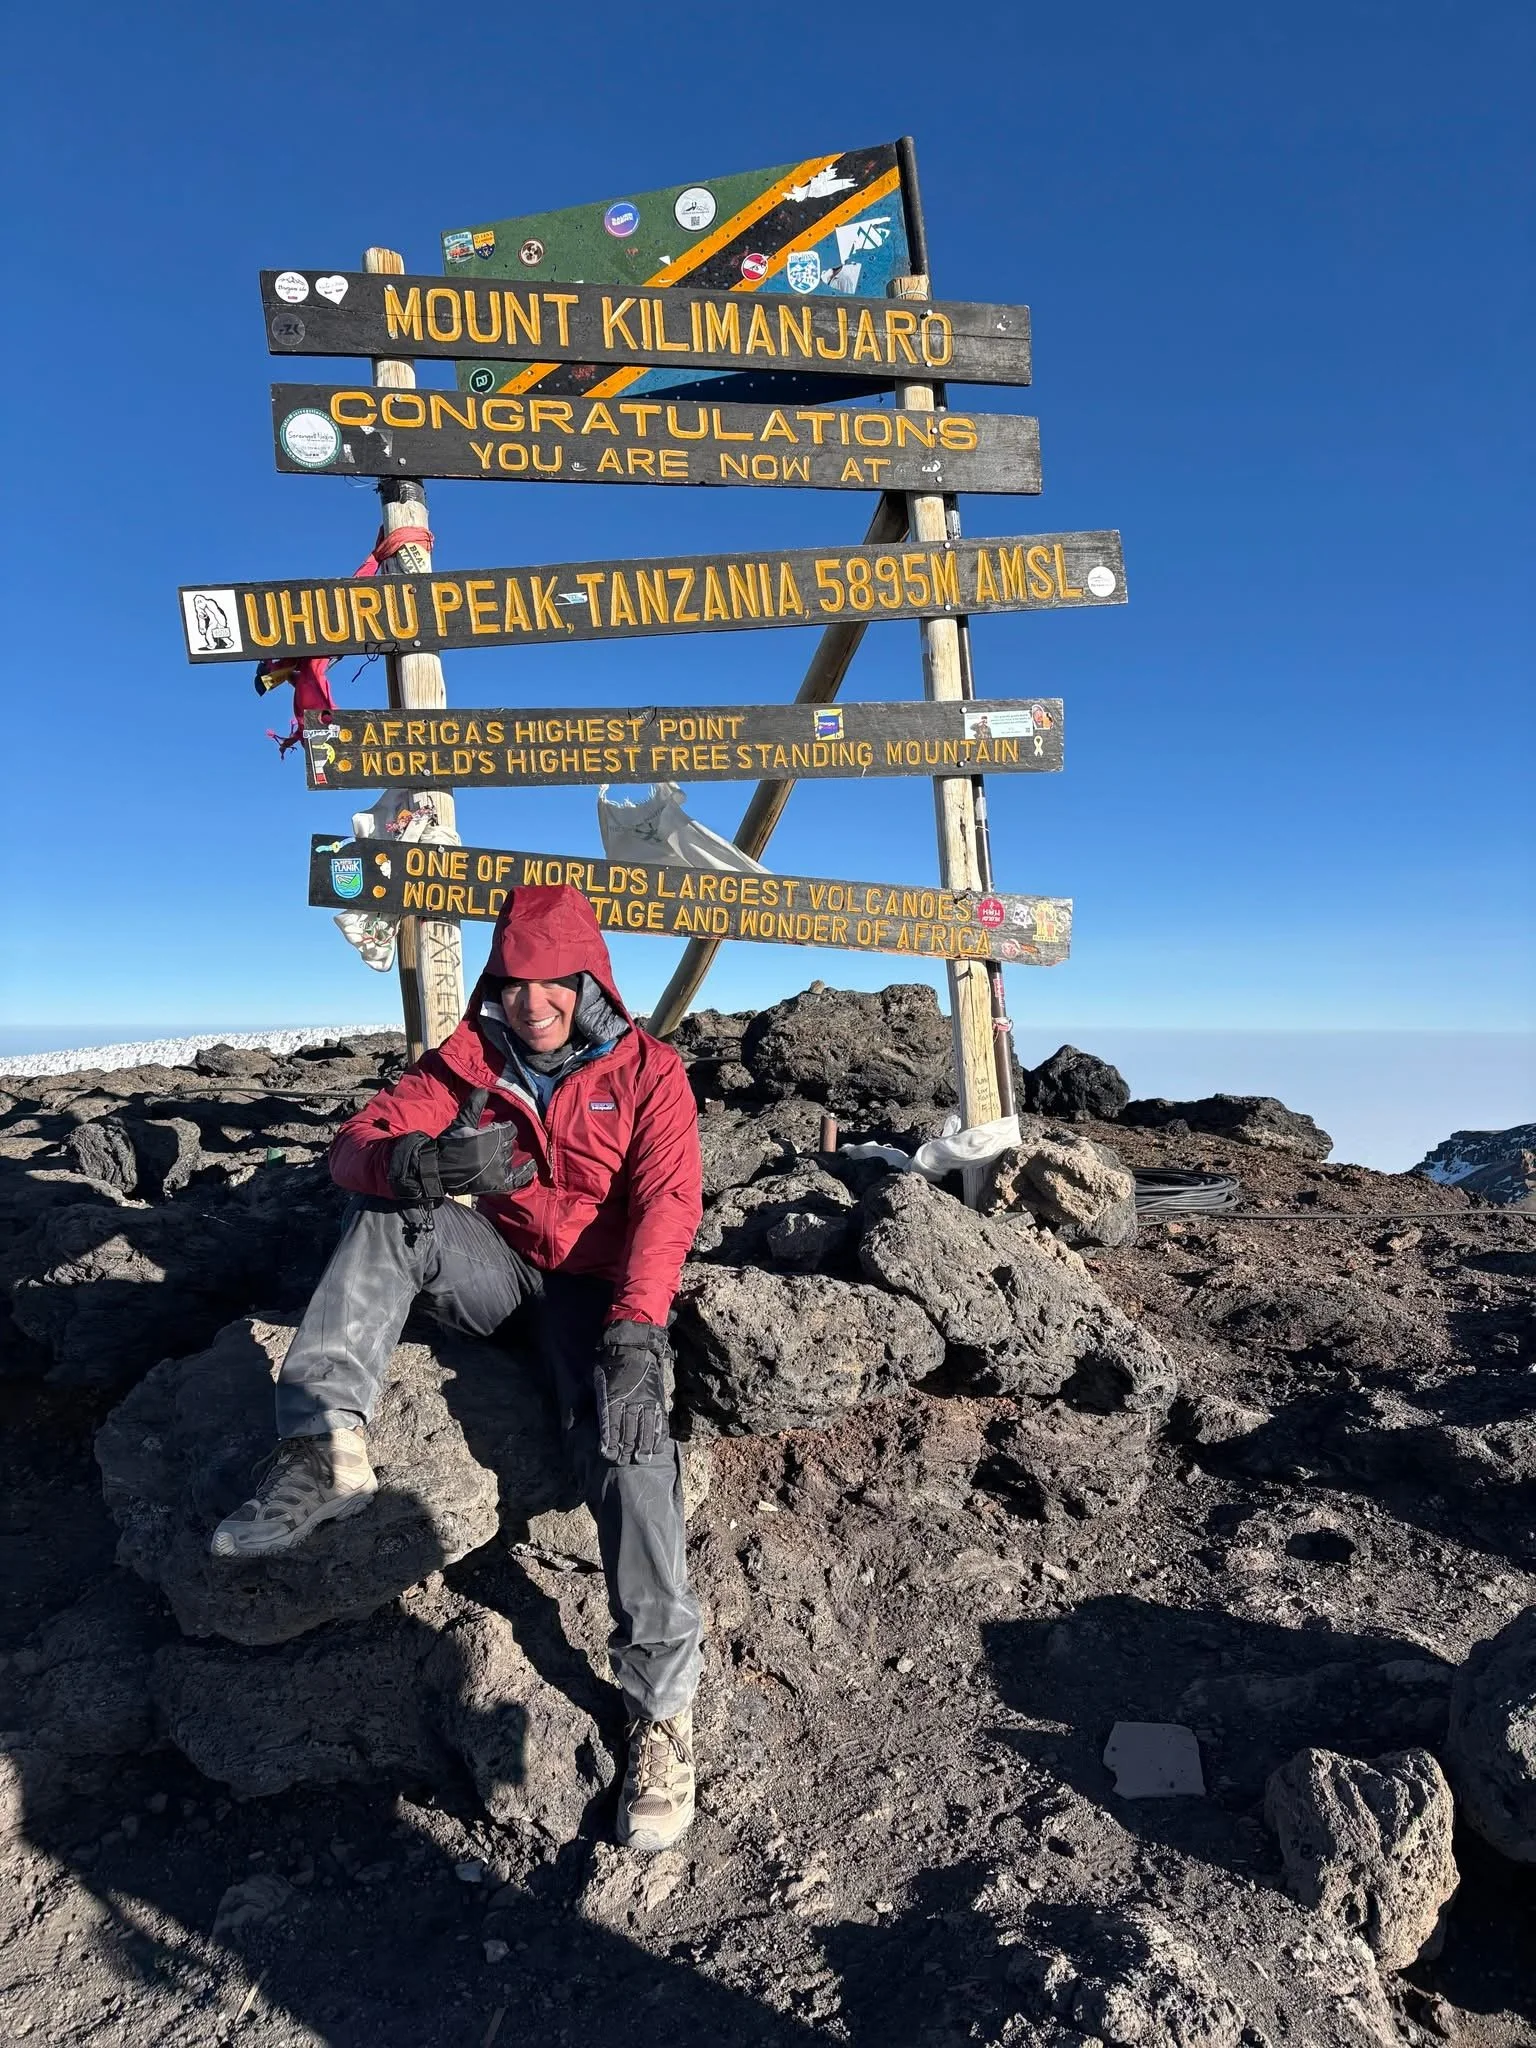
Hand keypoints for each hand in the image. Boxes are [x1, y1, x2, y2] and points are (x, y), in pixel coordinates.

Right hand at [388, 1090, 534, 1202]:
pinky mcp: (497, 1184)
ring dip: (510, 1155)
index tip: (500, 1128)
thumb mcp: (462, 1122)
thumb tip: (484, 1089)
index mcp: (494, 1136)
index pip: (510, 1129)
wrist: (438, 1168)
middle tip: (497, 1142)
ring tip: (508, 1153)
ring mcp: (500, 1169)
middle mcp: (500, 1152)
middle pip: (510, 1144)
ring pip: (511, 1158)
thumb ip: (475, 1105)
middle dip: (504, 1141)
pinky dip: (526, 1173)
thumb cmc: (449, 1143)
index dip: (505, 1128)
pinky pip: (518, 1178)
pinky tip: (532, 1167)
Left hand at [593, 1320, 671, 1463]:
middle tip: (622, 1462)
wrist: (632, 1345)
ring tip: (641, 1459)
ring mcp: (646, 1400)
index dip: (609, 1442)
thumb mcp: (589, 1381)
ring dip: (643, 1446)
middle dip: (625, 1449)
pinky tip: (657, 1446)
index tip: (607, 1455)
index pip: (610, 1426)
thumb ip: (581, 1402)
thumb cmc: (607, 1364)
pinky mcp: (657, 1398)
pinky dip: (659, 1434)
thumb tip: (571, 1424)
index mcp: (612, 1398)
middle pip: (628, 1431)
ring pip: (646, 1428)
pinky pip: (660, 1420)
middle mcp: (630, 1401)